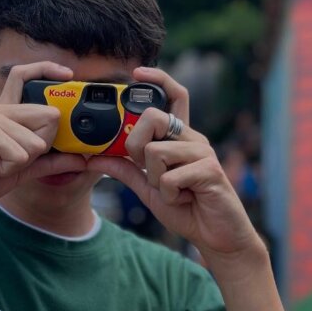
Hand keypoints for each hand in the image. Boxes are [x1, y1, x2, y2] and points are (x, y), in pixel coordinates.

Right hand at [0, 61, 87, 213]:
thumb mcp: (20, 170)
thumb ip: (49, 162)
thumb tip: (81, 159)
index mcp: (5, 112)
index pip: (27, 76)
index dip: (49, 71)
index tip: (69, 74)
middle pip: (49, 116)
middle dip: (41, 146)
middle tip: (13, 158)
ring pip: (36, 142)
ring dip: (20, 163)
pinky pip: (20, 154)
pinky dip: (8, 168)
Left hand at [87, 67, 263, 268]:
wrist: (217, 237)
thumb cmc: (187, 210)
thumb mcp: (148, 189)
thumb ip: (125, 170)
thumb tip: (94, 157)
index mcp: (180, 138)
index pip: (174, 96)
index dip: (157, 80)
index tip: (136, 73)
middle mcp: (193, 139)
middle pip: (154, 118)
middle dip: (137, 146)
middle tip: (147, 170)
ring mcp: (203, 153)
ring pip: (157, 151)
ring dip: (156, 180)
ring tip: (173, 192)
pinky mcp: (210, 171)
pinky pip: (171, 177)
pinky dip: (170, 195)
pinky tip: (184, 200)